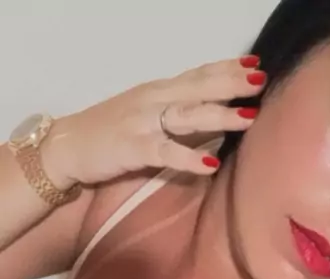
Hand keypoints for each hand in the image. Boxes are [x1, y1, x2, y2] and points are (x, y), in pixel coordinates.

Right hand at [42, 57, 265, 189]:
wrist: (67, 146)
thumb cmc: (109, 133)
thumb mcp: (145, 114)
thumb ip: (175, 112)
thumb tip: (210, 116)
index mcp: (158, 91)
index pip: (197, 75)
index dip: (226, 68)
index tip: (255, 64)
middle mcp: (153, 101)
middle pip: (198, 88)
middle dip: (231, 84)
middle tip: (261, 81)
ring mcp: (143, 123)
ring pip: (187, 116)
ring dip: (219, 115)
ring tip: (249, 117)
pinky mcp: (133, 149)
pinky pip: (165, 153)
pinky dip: (188, 158)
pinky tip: (209, 163)